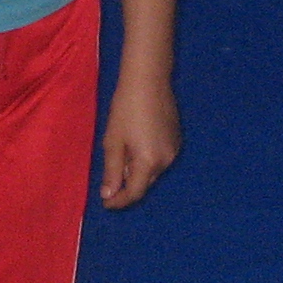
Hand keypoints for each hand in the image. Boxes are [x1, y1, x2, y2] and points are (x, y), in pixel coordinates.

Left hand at [98, 73, 179, 208]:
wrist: (149, 80)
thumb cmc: (126, 109)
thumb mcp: (113, 141)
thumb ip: (111, 171)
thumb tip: (108, 195)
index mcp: (148, 162)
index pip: (134, 193)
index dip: (118, 201)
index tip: (105, 203)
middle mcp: (166, 160)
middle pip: (144, 183)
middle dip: (127, 185)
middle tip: (110, 177)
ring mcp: (174, 150)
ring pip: (152, 171)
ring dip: (137, 171)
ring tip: (122, 154)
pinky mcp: (177, 139)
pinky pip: (160, 158)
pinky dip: (147, 160)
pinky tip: (136, 144)